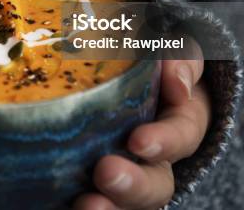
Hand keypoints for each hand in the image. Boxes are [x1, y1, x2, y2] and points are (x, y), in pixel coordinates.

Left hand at [74, 44, 209, 209]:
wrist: (119, 63)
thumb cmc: (149, 53)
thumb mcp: (171, 50)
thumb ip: (181, 59)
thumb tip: (177, 86)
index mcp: (181, 121)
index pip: (182, 134)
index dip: (165, 141)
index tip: (139, 141)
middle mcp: (157, 156)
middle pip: (156, 183)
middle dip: (134, 185)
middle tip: (106, 173)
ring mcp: (125, 171)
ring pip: (125, 201)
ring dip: (108, 207)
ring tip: (86, 206)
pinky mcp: (92, 179)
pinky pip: (88, 199)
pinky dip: (73, 206)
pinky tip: (61, 204)